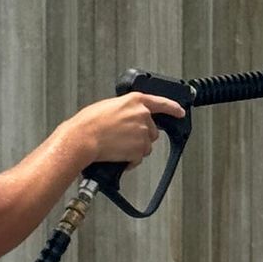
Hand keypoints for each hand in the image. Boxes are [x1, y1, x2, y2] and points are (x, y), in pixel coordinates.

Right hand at [69, 90, 186, 169]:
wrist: (82, 138)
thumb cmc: (89, 123)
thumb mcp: (108, 107)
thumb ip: (124, 110)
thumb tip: (127, 118)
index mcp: (135, 100)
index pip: (162, 103)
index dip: (173, 108)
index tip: (180, 112)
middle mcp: (142, 115)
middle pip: (152, 131)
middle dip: (141, 137)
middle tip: (123, 139)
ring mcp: (143, 132)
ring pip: (146, 146)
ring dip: (135, 149)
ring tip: (117, 147)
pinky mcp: (140, 149)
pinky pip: (138, 158)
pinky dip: (130, 160)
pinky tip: (118, 156)